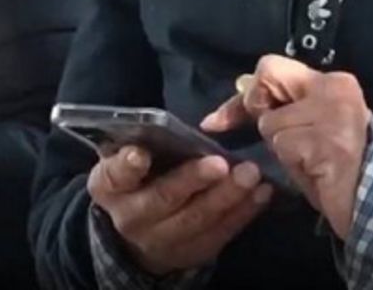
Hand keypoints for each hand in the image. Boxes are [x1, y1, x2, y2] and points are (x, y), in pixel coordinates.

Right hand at [87, 146, 272, 275]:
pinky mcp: (193, 252)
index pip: (114, 176)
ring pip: (197, 220)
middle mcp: (132, 217)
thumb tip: (172, 120)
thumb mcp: (127, 159)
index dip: (126, 166)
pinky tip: (262, 193)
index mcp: (110, 187)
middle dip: (193, 181)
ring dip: (227, 196)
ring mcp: (162, 240)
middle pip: (163, 199)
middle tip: (220, 163)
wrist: (141, 233)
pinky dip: (244, 212)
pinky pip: (221, 233)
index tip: (140, 153)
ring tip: (250, 174)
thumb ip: (144, 140)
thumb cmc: (139, 179)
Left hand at [201, 55, 369, 238]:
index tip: (221, 119)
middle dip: (258, 110)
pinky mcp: (323, 140)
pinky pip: (282, 146)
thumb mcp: (314, 125)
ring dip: (282, 148)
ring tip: (310, 159)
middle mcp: (334, 89)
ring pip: (270, 123)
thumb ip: (285, 107)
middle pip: (267, 78)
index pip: (272, 68)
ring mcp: (330, 114)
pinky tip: (315, 169)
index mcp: (334, 81)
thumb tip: (232, 104)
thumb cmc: (340, 166)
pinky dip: (292, 163)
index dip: (247, 93)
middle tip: (280, 136)